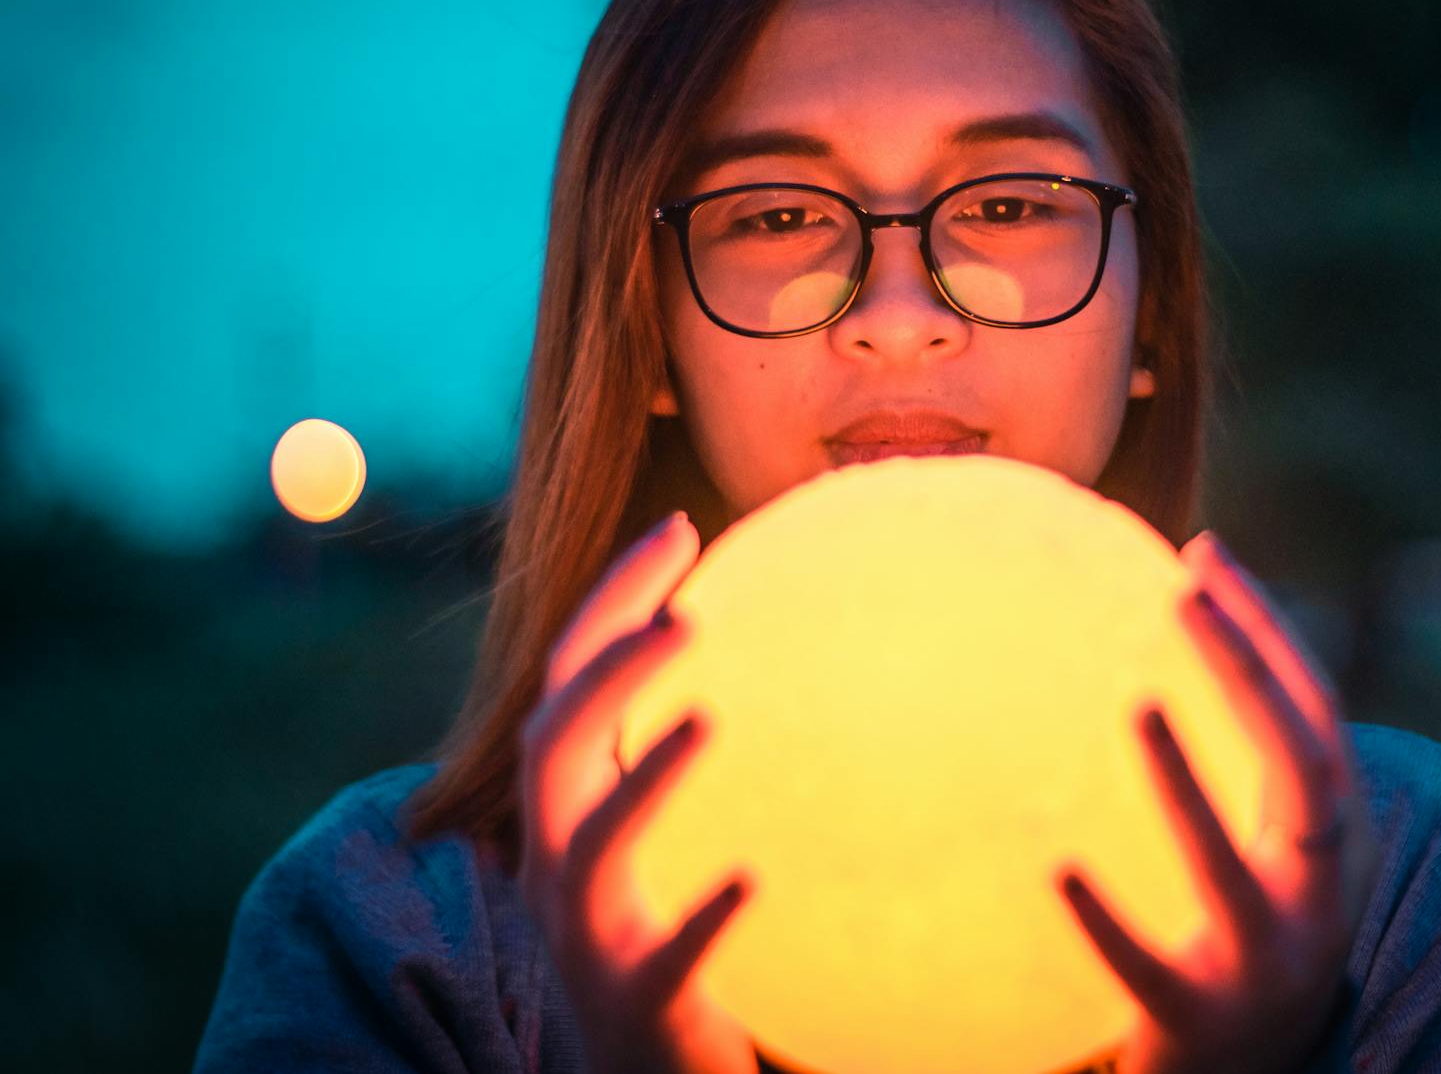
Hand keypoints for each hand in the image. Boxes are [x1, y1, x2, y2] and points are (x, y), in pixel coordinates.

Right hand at [517, 511, 758, 1073]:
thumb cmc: (671, 938)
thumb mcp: (670, 837)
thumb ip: (687, 748)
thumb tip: (793, 640)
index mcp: (571, 807)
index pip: (570, 679)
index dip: (613, 600)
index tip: (681, 529)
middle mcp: (559, 862)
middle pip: (552, 743)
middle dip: (608, 669)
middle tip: (688, 614)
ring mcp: (588, 935)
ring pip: (590, 845)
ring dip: (645, 778)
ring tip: (711, 719)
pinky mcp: (636, 1005)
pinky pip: (663, 960)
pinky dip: (701, 915)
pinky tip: (753, 877)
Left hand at [1056, 532, 1377, 1073]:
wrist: (1257, 1066)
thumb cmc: (1247, 919)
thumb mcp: (1264, 836)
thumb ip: (1230, 750)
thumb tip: (1148, 609)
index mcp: (1330, 831)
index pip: (1313, 709)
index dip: (1267, 631)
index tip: (1203, 554)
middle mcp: (1317, 890)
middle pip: (1303, 767)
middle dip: (1253, 677)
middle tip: (1183, 597)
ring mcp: (1266, 959)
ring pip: (1233, 870)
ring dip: (1189, 788)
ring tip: (1136, 706)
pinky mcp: (1200, 1019)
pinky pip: (1147, 966)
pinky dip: (1106, 920)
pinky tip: (1054, 866)